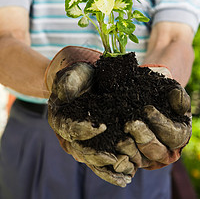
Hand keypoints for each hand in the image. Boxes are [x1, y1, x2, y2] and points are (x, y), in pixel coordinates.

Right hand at [46, 46, 134, 186]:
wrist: (87, 78)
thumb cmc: (79, 75)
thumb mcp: (72, 74)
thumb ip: (67, 83)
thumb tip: (65, 95)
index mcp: (61, 118)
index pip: (70, 129)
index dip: (84, 129)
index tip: (102, 126)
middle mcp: (71, 134)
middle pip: (82, 150)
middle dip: (98, 155)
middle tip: (117, 158)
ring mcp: (84, 141)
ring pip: (93, 160)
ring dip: (109, 169)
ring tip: (126, 174)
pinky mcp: (97, 143)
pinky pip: (102, 160)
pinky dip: (113, 170)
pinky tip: (127, 176)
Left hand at [118, 65, 191, 169]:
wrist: (139, 94)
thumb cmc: (156, 92)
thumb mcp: (167, 89)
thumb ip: (176, 94)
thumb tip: (177, 95)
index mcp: (179, 135)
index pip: (174, 135)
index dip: (161, 123)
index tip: (147, 109)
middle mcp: (165, 151)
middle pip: (156, 151)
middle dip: (143, 137)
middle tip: (130, 124)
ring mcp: (147, 158)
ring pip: (140, 160)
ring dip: (129, 150)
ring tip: (120, 139)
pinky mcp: (131, 161)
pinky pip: (125, 164)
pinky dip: (119, 159)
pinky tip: (112, 150)